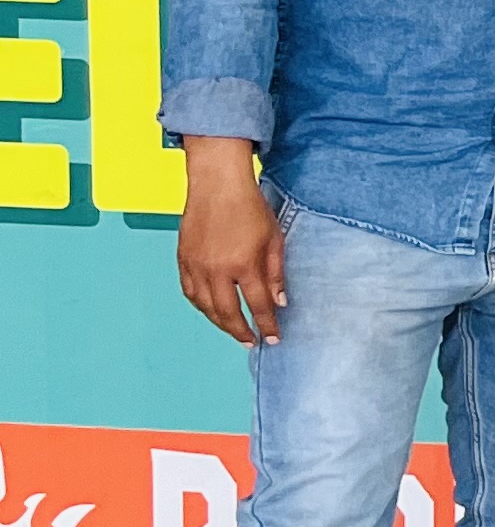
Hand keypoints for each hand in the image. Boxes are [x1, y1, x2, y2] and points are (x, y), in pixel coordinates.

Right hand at [174, 142, 284, 345]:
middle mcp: (217, 269)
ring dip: (219, 322)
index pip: (257, 305)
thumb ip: (276, 274)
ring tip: (233, 329)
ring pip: (205, 306)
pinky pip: (190, 292)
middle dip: (240, 331)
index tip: (272, 338)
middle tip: (251, 341)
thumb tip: (279, 303)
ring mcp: (196, 266)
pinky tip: (211, 310)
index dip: (266, 325)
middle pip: (227, 313)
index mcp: (244, 264)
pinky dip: (201, 306)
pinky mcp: (183, 259)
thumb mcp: (274, 240)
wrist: (217, 185)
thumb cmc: (250, 208)